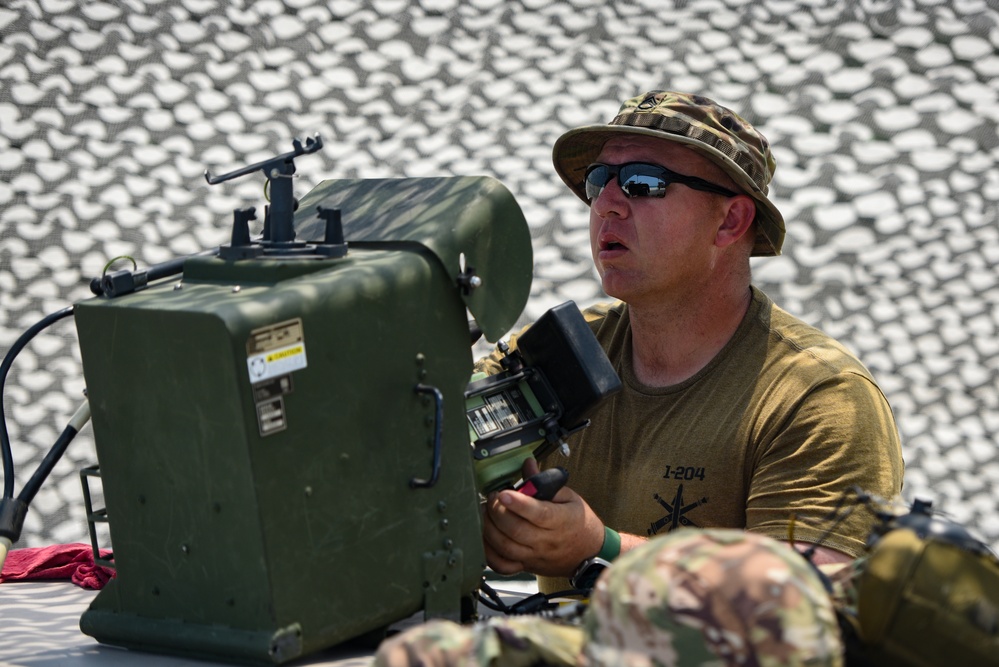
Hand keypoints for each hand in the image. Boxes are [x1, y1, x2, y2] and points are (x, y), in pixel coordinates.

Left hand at [481, 458, 604, 576]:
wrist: (588, 552)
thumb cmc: (577, 522)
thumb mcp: (568, 496)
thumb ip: (544, 482)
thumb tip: (528, 464)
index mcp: (561, 520)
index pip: (537, 513)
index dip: (518, 504)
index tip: (503, 493)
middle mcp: (547, 541)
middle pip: (515, 530)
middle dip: (497, 511)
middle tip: (493, 497)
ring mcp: (535, 556)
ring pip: (505, 547)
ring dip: (488, 528)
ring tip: (486, 512)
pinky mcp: (526, 566)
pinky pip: (502, 566)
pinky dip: (488, 552)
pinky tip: (486, 536)